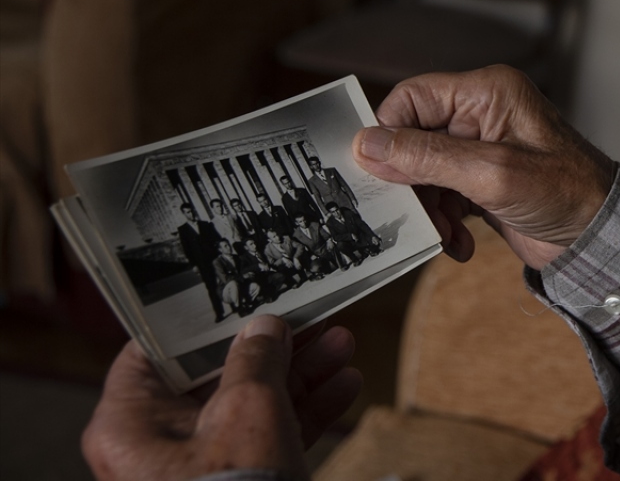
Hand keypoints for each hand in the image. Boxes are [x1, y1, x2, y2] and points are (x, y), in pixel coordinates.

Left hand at [82, 316, 361, 480]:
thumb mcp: (249, 405)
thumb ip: (258, 356)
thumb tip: (264, 327)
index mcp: (130, 421)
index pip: (157, 350)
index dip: (204, 321)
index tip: (242, 300)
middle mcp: (153, 445)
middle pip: (217, 376)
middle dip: (276, 348)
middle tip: (312, 321)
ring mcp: (194, 469)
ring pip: (250, 406)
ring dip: (302, 375)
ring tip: (343, 347)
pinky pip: (265, 438)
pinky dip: (304, 414)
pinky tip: (345, 387)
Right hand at [351, 65, 613, 268]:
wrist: (601, 239)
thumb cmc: (566, 193)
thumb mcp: (492, 174)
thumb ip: (428, 158)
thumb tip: (368, 145)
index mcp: (487, 93)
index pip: (412, 98)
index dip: (389, 134)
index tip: (379, 173)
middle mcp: (482, 115)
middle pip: (413, 138)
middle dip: (410, 182)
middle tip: (414, 213)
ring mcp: (482, 150)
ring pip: (423, 173)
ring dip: (428, 209)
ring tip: (443, 235)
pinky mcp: (483, 183)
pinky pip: (442, 197)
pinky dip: (444, 222)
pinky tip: (458, 244)